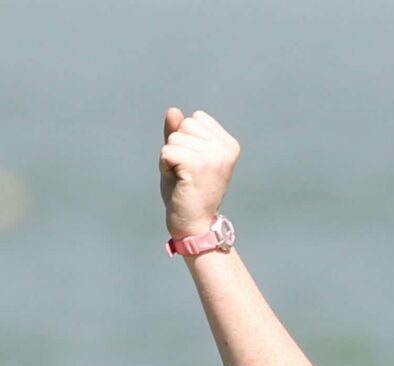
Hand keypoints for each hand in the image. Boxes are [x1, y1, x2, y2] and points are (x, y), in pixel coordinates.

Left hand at [160, 107, 239, 238]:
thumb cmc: (189, 193)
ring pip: (174, 138)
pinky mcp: (197, 164)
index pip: (196, 119)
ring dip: (171, 158)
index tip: (195, 165)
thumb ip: (179, 134)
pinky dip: (165, 166)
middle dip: (178, 147)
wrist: (195, 225)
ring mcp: (213, 156)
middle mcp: (225, 148)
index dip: (186, 140)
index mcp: (228, 144)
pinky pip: (167, 151)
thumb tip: (173, 111)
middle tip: (187, 174)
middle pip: (185, 125)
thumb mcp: (184, 157)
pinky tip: (178, 182)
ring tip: (184, 179)